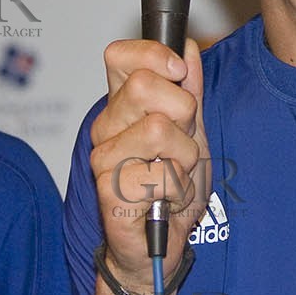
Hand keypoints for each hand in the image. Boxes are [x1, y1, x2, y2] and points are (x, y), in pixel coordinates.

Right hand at [88, 39, 208, 289]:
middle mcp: (106, 127)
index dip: (155, 55)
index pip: (121, 56)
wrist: (162, 245)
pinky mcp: (108, 190)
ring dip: (184, 158)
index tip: (179, 74)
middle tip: (181, 144)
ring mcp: (103, 158)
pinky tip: (167, 200)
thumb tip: (187, 49)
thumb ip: (188, 90)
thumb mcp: (192, 132)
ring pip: (158, 129)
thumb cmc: (170, 190)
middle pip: (144, 86)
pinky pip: (160, 173)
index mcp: (121, 106)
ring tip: (176, 176)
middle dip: (183, 114)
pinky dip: (178, 189)